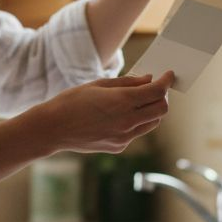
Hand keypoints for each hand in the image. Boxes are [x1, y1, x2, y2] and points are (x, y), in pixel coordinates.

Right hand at [26, 72, 172, 153]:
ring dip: (150, 111)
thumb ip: (128, 83)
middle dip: (162, 97)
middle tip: (154, 88)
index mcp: (122, 101)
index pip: (158, 92)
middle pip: (162, 109)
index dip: (166, 81)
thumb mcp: (99, 84)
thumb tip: (149, 80)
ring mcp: (124, 137)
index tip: (168, 75)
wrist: (53, 128)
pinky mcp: (119, 146)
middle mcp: (127, 121)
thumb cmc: (72, 101)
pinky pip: (136, 132)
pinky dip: (135, 122)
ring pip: (152, 123)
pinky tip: (118, 116)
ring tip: (136, 101)